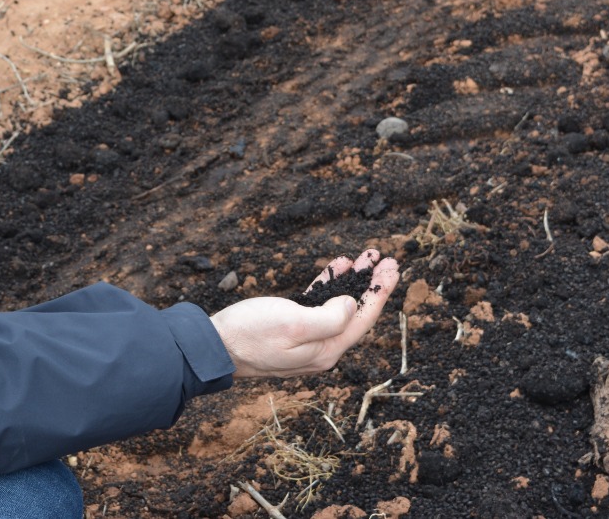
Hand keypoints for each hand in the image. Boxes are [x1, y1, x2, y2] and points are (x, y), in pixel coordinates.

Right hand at [208, 249, 398, 377]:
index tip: (393, 268)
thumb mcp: (294, 323)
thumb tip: (352, 306)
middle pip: (356, 312)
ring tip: (363, 257)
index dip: (381, 292)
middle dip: (372, 284)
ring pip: (339, 306)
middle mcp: (321, 349)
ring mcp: (306, 341)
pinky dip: (330, 285)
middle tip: (386, 259)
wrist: (215, 347)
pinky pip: (320, 305)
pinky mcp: (291, 330)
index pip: (363, 319)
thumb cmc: (250, 335)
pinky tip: (336, 267)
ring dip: (353, 281)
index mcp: (326, 350)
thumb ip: (330, 317)